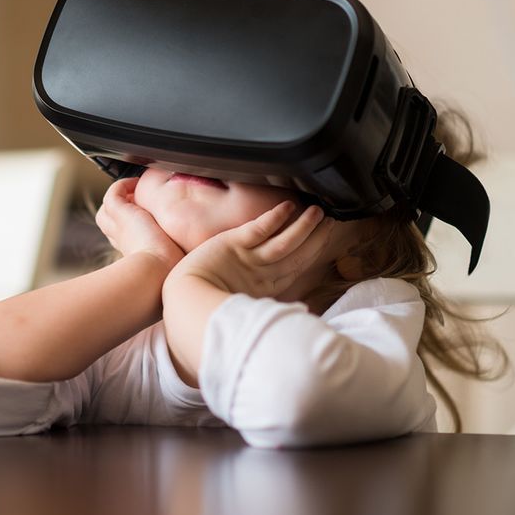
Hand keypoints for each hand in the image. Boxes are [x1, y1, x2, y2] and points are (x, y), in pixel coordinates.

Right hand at [95, 177, 184, 271]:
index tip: (145, 221)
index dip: (132, 226)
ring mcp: (119, 225)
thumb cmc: (167, 276)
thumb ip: (181, 256)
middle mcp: (122, 238)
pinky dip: (122, 185)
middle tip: (138, 202)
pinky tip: (136, 182)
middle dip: (121, 212)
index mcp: (133, 251)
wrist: (154, 274)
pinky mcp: (120, 213)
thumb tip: (202, 260)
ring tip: (136, 190)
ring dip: (120, 198)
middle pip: (110, 221)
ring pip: (108, 209)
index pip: (125, 236)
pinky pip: (113, 194)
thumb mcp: (174, 264)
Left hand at [166, 201, 333, 299]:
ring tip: (318, 211)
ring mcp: (249, 260)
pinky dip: (276, 219)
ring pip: (284, 243)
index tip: (324, 240)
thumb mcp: (240, 306)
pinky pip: (260, 230)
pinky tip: (288, 207)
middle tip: (332, 222)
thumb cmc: (205, 305)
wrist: (183, 301)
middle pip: (296, 255)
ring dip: (303, 227)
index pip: (295, 268)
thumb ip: (260, 300)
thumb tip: (282, 306)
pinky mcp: (233, 245)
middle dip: (315, 239)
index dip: (311, 253)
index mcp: (264, 289)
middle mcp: (261, 275)